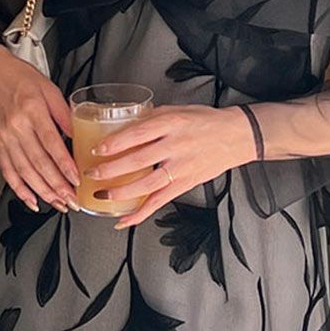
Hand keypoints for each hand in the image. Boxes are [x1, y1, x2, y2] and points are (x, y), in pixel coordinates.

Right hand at [0, 42, 78, 211]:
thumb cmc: (18, 77)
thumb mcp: (48, 88)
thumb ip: (64, 114)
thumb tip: (79, 136)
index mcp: (31, 110)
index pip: (51, 144)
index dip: (64, 165)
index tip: (77, 180)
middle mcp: (16, 126)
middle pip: (38, 163)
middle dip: (57, 186)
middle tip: (72, 200)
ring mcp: (4, 137)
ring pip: (24, 171)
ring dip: (42, 192)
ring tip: (58, 203)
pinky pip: (7, 171)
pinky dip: (19, 189)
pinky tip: (31, 200)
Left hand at [86, 105, 257, 228]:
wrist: (236, 136)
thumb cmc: (206, 121)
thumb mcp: (177, 111)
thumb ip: (151, 118)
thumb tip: (123, 126)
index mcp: (171, 124)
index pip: (138, 134)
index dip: (115, 144)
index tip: (97, 150)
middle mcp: (176, 146)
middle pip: (138, 161)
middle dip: (111, 170)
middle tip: (92, 174)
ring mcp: (181, 168)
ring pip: (147, 185)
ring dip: (122, 192)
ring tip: (102, 195)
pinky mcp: (185, 184)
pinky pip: (159, 202)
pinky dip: (140, 213)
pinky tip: (124, 219)